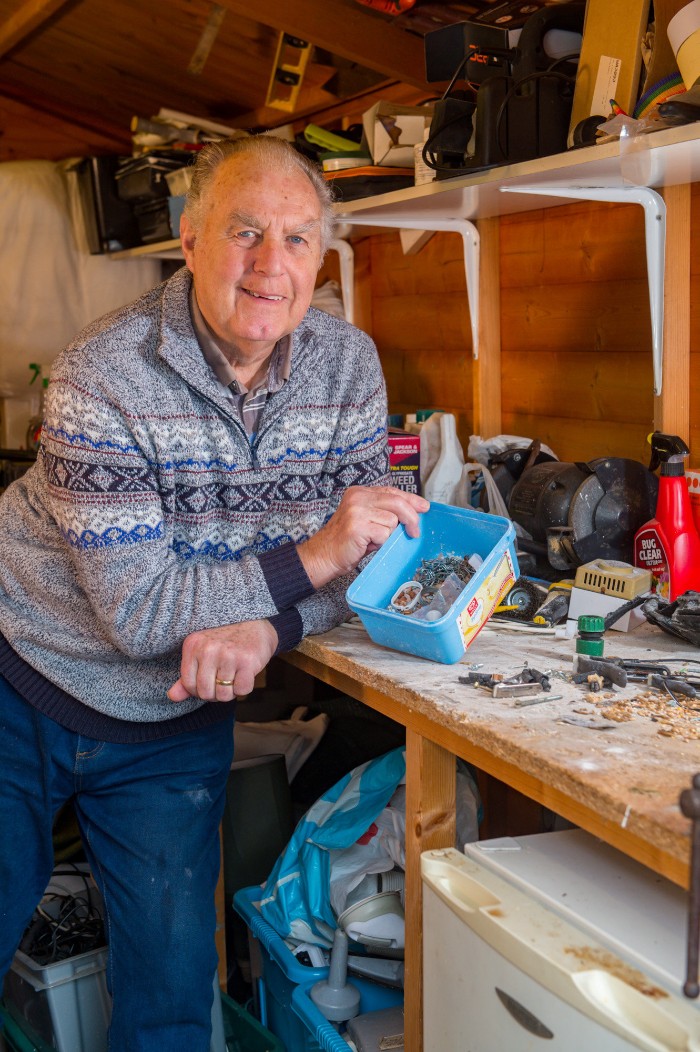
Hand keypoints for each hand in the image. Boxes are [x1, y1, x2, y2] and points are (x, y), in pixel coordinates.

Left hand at [167, 619, 278, 702]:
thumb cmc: (225, 639)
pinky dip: (244, 688)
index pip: (189, 685)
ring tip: (234, 677)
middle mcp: (208, 650)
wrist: (255, 622)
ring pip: (224, 695)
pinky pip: (242, 690)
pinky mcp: (247, 661)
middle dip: (216, 693)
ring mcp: (228, 655)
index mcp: (193, 645)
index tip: (210, 683)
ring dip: (231, 692)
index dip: (200, 690)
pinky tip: (245, 674)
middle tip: (224, 681)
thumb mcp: (202, 651)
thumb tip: (172, 696)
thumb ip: (188, 675)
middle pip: (206, 693)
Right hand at [298, 485, 428, 588]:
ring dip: (388, 535)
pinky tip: (368, 544)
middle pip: (397, 502)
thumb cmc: (348, 541)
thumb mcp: (367, 520)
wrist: (325, 555)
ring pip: (392, 521)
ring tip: (373, 540)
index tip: (424, 507)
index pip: (392, 491)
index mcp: (360, 493)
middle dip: (411, 518)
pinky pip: (384, 534)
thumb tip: (414, 513)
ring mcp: (357, 510)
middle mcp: (358, 497)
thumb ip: (385, 512)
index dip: (411, 499)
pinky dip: (381, 543)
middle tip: (415, 531)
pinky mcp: (357, 526)